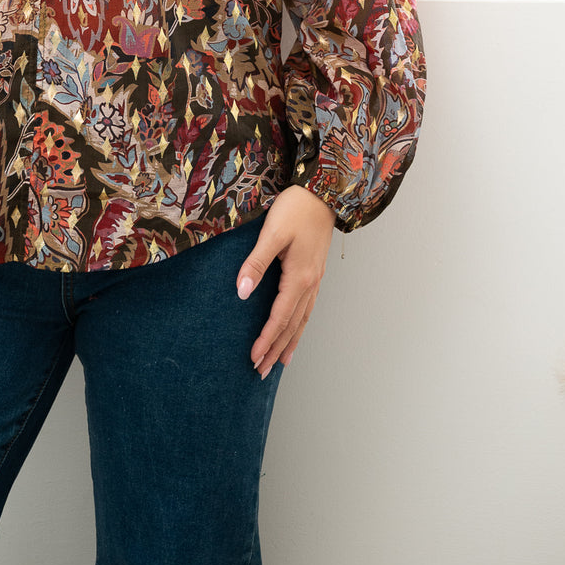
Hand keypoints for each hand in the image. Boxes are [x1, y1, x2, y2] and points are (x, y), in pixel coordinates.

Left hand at [236, 186, 335, 379]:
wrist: (322, 192)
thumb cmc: (295, 209)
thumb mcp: (271, 234)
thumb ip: (255, 264)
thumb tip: (241, 293)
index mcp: (299, 278)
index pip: (279, 318)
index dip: (266, 339)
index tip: (253, 358)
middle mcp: (310, 284)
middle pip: (292, 326)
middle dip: (277, 350)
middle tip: (261, 372)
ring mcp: (315, 279)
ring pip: (302, 320)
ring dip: (289, 342)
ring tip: (280, 362)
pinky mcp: (315, 272)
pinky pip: (307, 308)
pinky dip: (300, 325)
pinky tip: (295, 330)